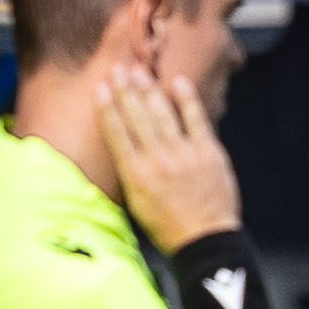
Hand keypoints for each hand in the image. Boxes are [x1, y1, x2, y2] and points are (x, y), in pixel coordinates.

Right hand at [101, 64, 243, 247]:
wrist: (206, 240)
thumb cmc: (168, 226)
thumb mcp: (137, 203)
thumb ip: (130, 172)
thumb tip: (121, 147)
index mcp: (136, 175)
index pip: (116, 134)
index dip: (107, 108)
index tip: (100, 87)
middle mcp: (157, 161)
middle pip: (137, 118)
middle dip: (125, 90)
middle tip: (118, 68)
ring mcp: (184, 155)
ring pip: (162, 114)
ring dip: (149, 90)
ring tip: (139, 71)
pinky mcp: (209, 152)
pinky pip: (196, 119)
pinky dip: (187, 99)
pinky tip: (177, 81)